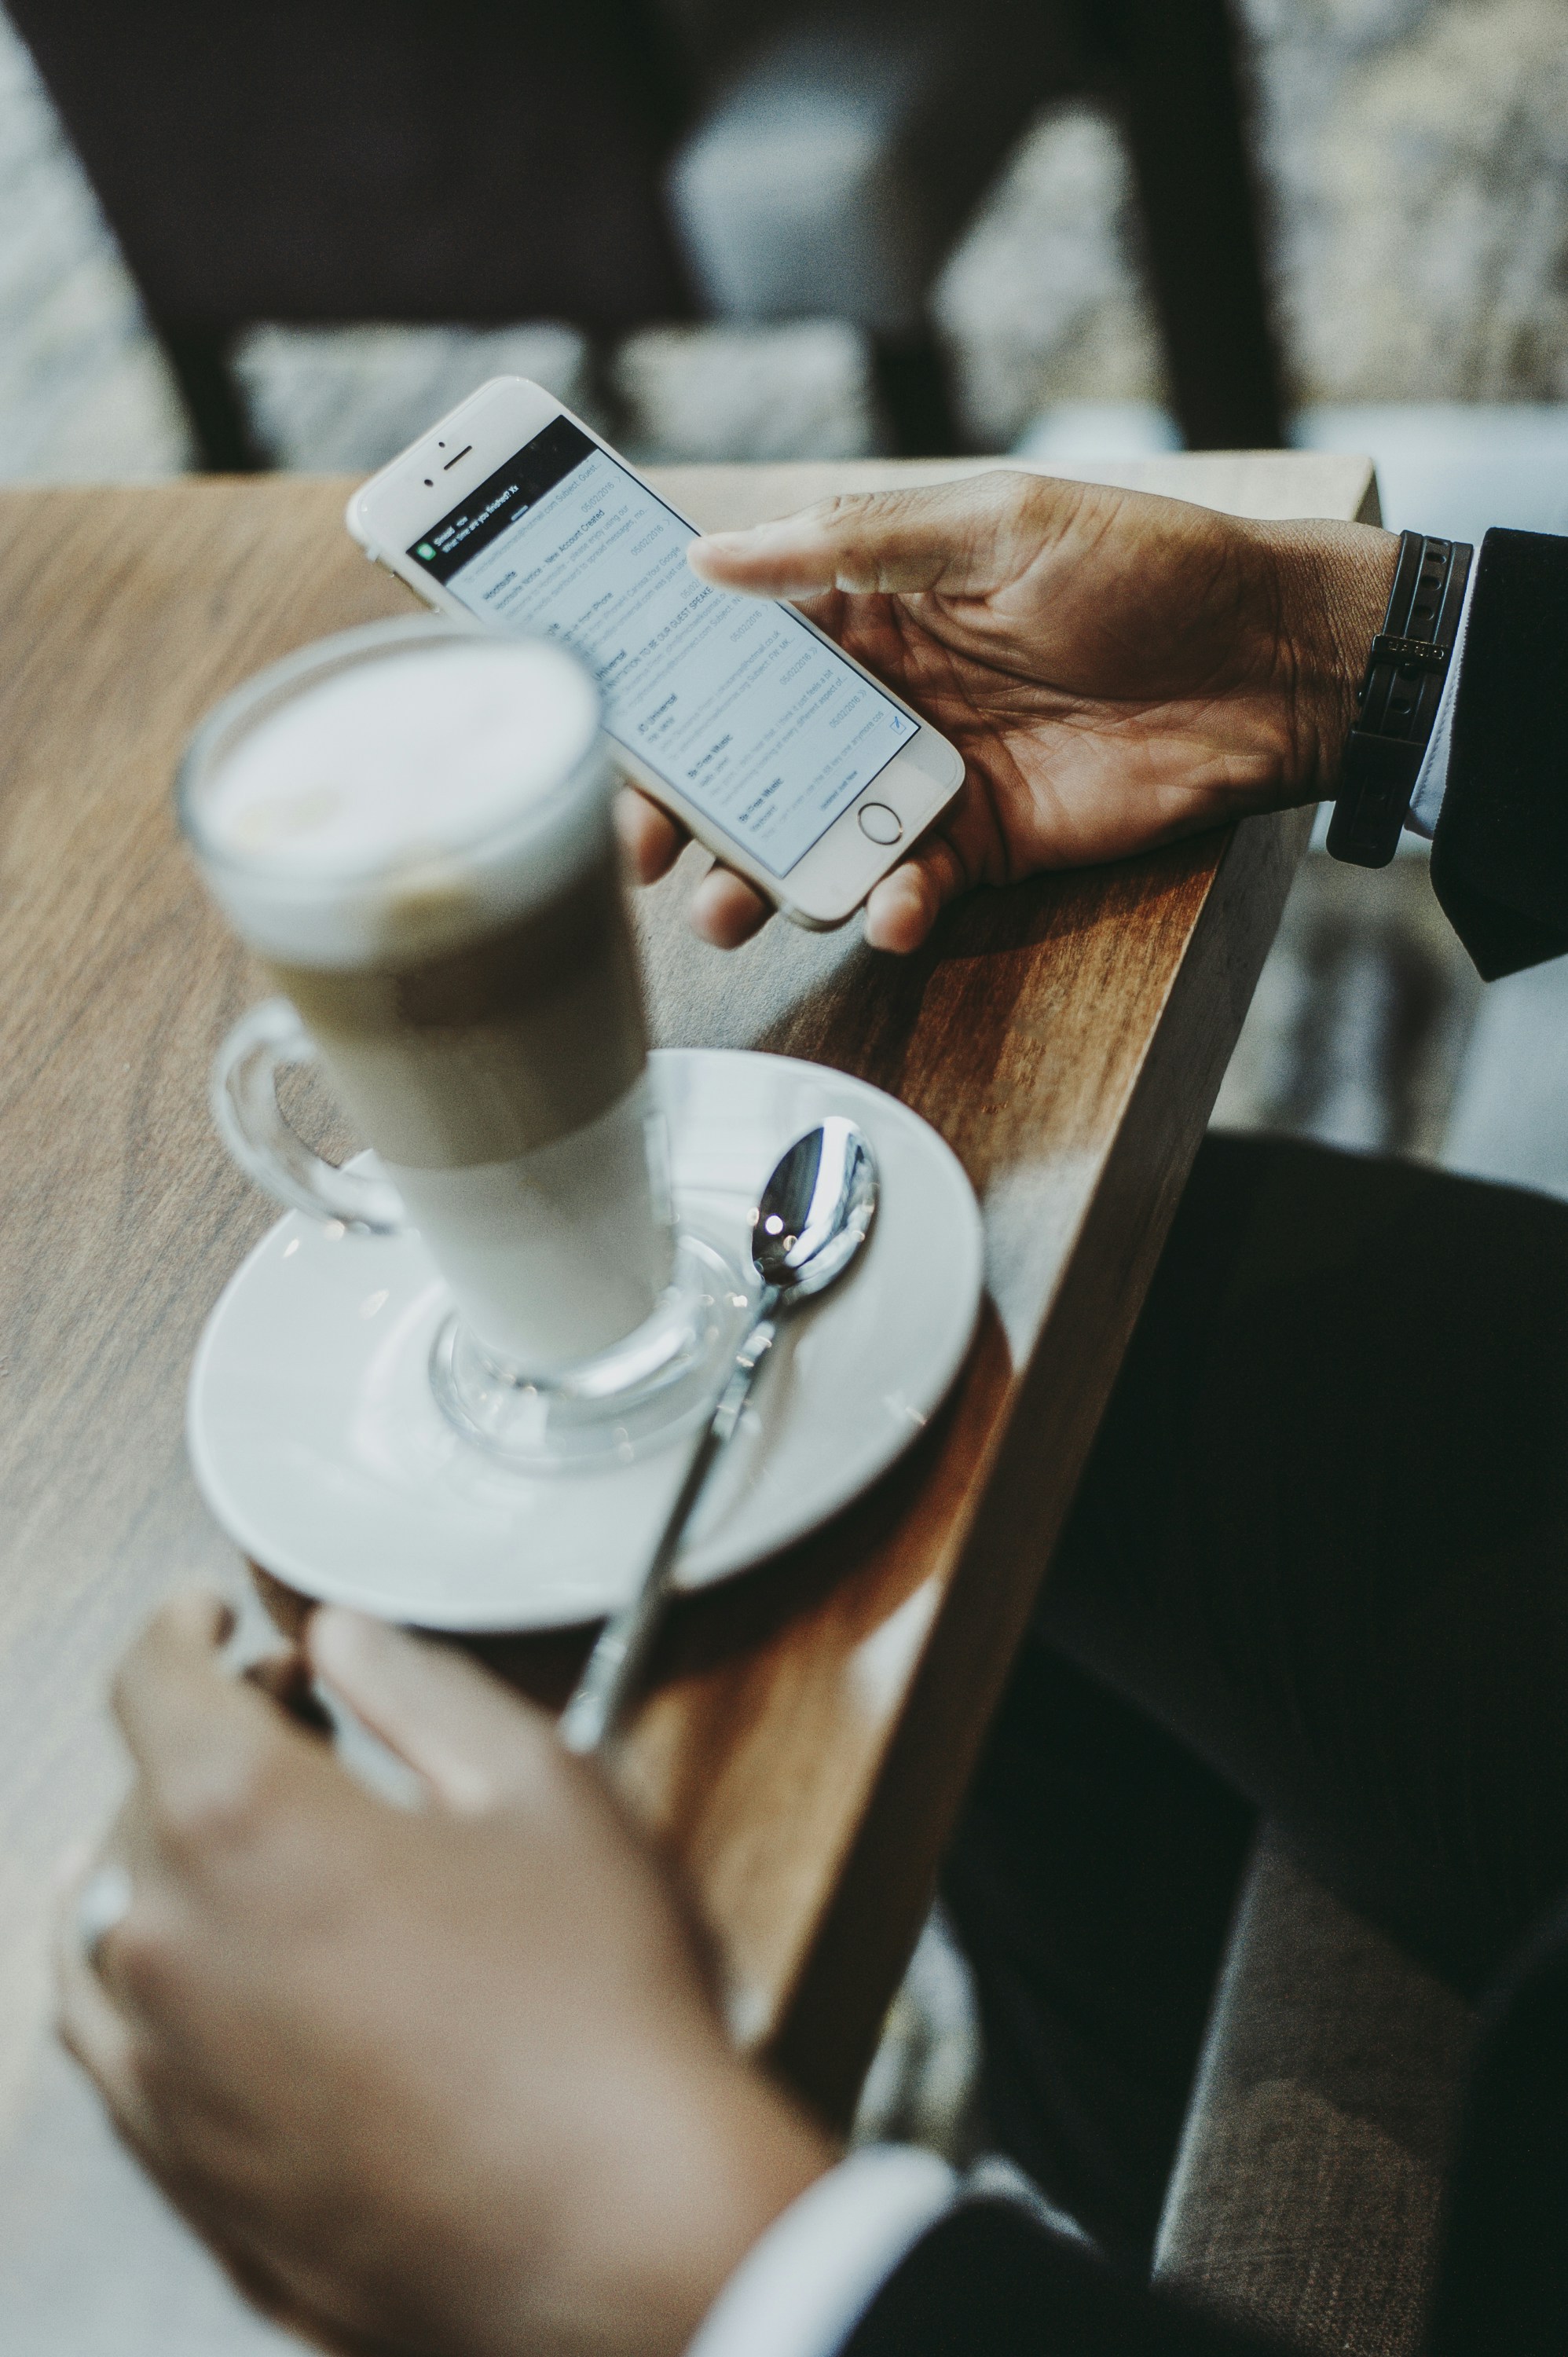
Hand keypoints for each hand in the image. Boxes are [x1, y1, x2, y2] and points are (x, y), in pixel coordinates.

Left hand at [57, 1596, 829, 2356]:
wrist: (616, 2230)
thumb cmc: (592, 2011)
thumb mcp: (538, 1787)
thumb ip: (419, 1686)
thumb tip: (343, 1641)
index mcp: (239, 1823)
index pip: (146, 1683)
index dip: (177, 1628)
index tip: (208, 1619)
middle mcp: (164, 1943)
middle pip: (138, 1800)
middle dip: (211, 1742)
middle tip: (299, 1723)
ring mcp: (160, 2073)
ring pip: (113, 1927)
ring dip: (171, 1862)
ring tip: (257, 1844)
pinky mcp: (185, 2173)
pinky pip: (123, 2046)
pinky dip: (160, 1981)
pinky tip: (237, 1973)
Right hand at [620, 470, 1395, 953]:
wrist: (1267, 666)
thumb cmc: (1144, 567)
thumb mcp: (992, 525)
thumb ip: (851, 544)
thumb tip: (710, 555)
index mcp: (867, 609)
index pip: (736, 653)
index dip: (666, 693)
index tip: (606, 730)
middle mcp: (880, 699)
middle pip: (751, 763)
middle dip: (687, 812)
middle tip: (644, 852)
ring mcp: (924, 779)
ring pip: (809, 842)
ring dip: (761, 880)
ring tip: (728, 910)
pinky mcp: (979, 847)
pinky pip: (906, 889)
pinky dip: (888, 908)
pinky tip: (893, 907)